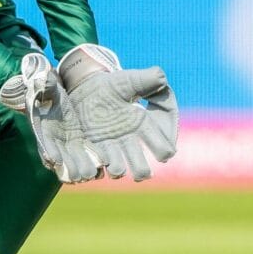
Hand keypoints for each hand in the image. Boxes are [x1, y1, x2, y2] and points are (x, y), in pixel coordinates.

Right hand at [0, 53, 100, 182]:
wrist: (60, 95)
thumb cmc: (50, 91)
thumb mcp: (48, 87)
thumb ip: (45, 85)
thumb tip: (43, 77)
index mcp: (41, 127)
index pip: (43, 142)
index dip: (48, 150)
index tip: (53, 160)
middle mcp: (53, 140)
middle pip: (60, 157)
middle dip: (67, 166)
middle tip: (77, 175)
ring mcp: (66, 143)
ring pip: (73, 159)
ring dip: (80, 167)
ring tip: (90, 175)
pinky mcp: (79, 143)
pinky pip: (85, 154)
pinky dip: (91, 161)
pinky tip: (100, 168)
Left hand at [56, 44, 178, 181]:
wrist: (86, 87)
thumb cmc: (113, 83)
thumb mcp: (130, 79)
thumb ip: (148, 78)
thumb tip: (162, 78)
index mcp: (143, 124)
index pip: (160, 141)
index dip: (164, 148)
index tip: (166, 154)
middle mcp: (128, 139)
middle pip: (139, 161)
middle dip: (141, 169)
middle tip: (142, 175)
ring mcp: (109, 145)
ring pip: (117, 166)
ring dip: (118, 170)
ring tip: (117, 170)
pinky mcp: (91, 147)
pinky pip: (95, 163)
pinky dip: (96, 169)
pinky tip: (95, 169)